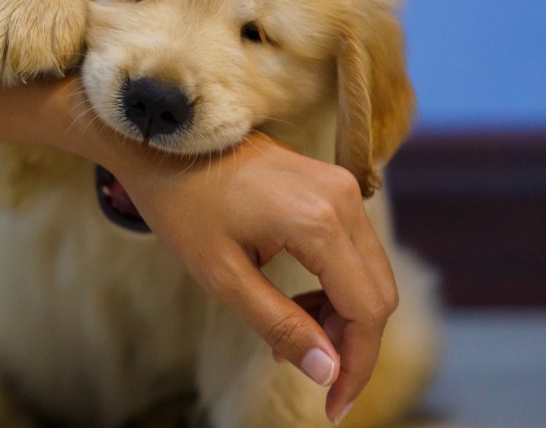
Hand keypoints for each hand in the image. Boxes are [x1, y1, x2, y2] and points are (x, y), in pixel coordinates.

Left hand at [105, 132, 397, 423]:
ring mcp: (340, 186)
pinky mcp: (331, 184)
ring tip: (291, 337)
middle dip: (350, 344)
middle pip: (378, 292)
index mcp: (318, 221)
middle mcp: (343, 198)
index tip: (334, 407)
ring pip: (369, 272)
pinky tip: (297, 303)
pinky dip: (334, 284)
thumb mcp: (223, 276)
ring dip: (340, 315)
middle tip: (308, 370)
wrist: (167, 144)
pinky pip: (352, 247)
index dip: (356, 366)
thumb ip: (280, 324)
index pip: (366, 310)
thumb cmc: (183, 206)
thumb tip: (327, 373)